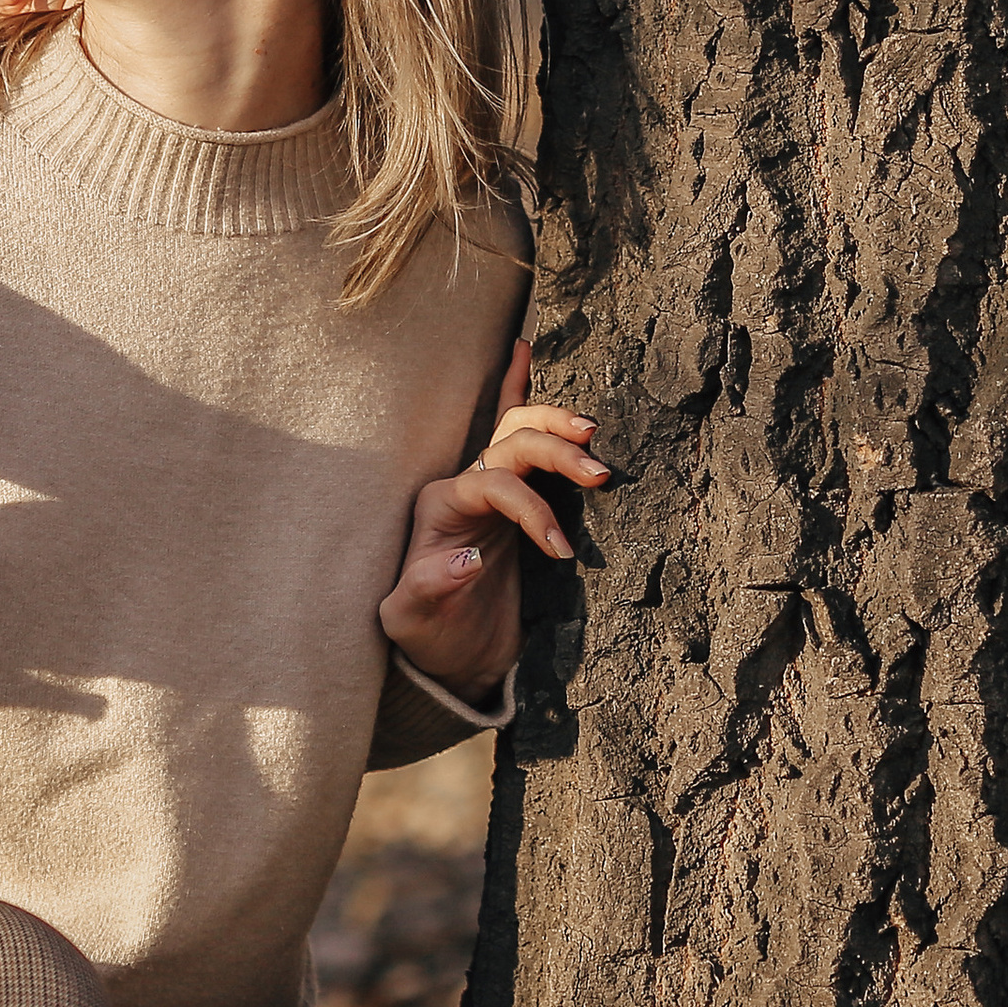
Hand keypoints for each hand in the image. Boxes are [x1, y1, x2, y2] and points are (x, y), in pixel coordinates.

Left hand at [380, 339, 604, 705]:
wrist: (447, 658)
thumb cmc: (426, 637)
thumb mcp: (410, 621)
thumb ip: (431, 587)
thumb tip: (468, 556)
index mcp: (439, 508)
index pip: (493, 484)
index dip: (531, 509)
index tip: (561, 551)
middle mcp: (463, 488)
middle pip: (510, 443)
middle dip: (555, 449)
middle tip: (598, 470)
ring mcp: (489, 490)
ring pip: (519, 429)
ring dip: (557, 425)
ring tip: (593, 433)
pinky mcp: (512, 502)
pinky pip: (512, 432)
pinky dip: (518, 389)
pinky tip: (521, 348)